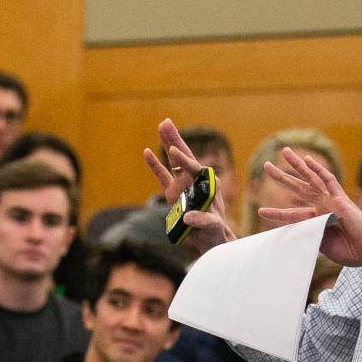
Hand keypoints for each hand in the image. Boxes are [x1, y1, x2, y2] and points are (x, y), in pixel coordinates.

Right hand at [143, 118, 236, 256]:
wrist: (210, 238)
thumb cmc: (214, 231)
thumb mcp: (211, 226)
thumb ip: (202, 220)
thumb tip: (188, 218)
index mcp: (207, 184)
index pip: (194, 168)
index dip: (184, 160)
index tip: (174, 152)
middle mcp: (195, 180)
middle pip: (184, 156)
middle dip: (175, 140)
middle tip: (166, 122)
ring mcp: (183, 185)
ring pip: (173, 161)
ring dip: (168, 144)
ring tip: (161, 126)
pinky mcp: (173, 193)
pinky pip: (162, 176)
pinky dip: (155, 165)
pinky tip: (147, 151)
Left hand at [259, 149, 361, 298]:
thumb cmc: (351, 252)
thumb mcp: (322, 244)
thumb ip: (309, 234)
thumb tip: (293, 229)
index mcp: (318, 221)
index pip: (293, 213)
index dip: (277, 213)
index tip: (262, 210)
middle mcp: (324, 207)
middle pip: (298, 188)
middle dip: (282, 177)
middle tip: (266, 166)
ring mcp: (332, 201)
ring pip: (311, 179)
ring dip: (296, 166)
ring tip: (283, 152)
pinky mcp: (341, 198)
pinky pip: (329, 180)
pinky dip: (319, 169)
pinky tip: (308, 160)